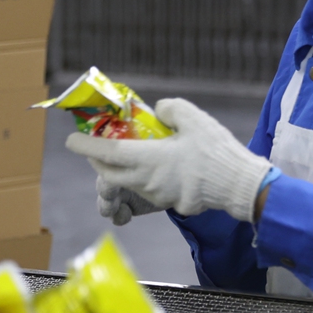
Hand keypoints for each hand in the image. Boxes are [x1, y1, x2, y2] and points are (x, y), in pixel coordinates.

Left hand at [66, 98, 271, 221]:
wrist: (241, 186)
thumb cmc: (217, 151)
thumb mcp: (194, 118)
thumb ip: (170, 109)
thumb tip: (157, 110)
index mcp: (148, 158)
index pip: (107, 152)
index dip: (85, 146)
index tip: (70, 140)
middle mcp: (146, 180)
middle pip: (108, 173)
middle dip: (96, 161)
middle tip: (93, 147)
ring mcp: (157, 194)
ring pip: (125, 184)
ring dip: (116, 171)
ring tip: (119, 155)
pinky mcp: (170, 203)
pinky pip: (145, 191)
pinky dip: (137, 179)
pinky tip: (148, 168)